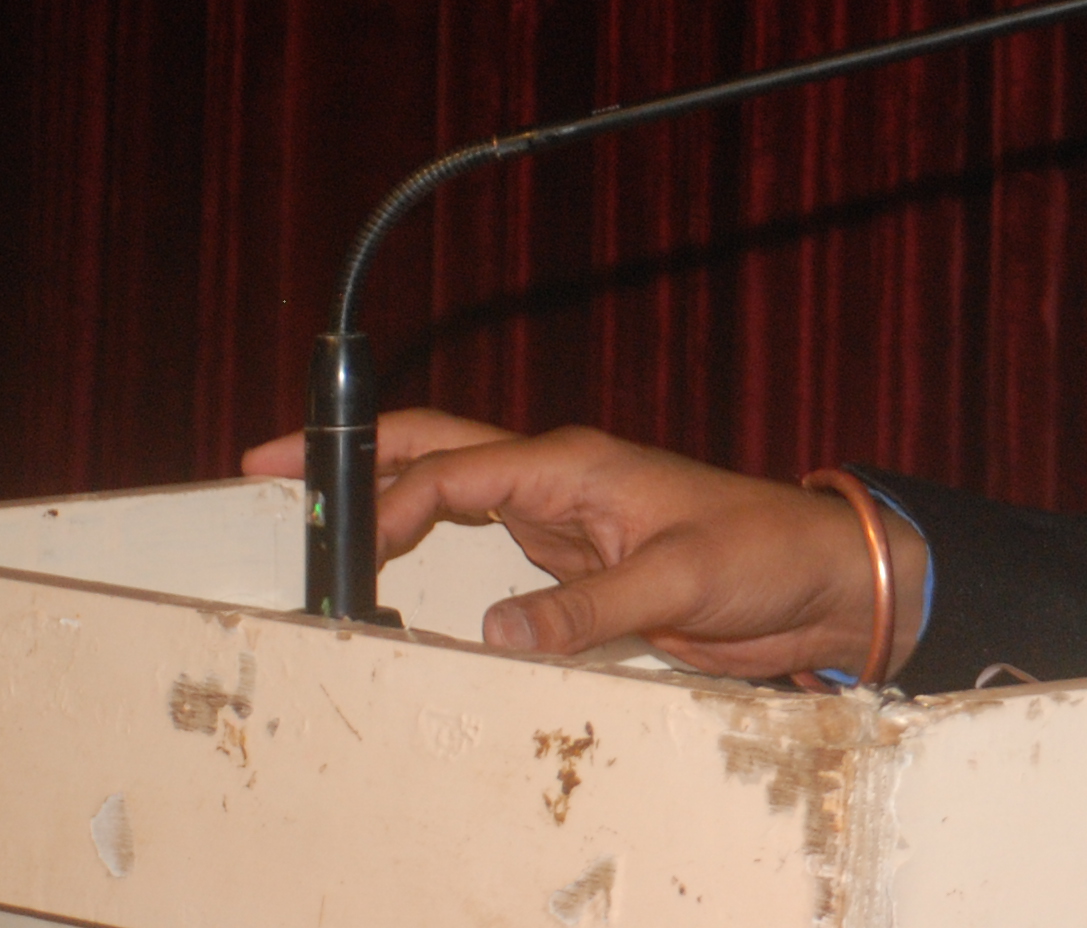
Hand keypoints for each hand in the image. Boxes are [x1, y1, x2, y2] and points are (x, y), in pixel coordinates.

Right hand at [238, 409, 910, 680]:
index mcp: (574, 464)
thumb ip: (587, 610)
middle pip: (436, 454)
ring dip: (385, 509)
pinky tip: (398, 583)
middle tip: (269, 463)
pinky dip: (432, 564)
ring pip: (451, 502)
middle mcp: (558, 485)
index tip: (340, 542)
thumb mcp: (677, 580)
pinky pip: (487, 559)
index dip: (387, 500)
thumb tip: (497, 632)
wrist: (818, 582)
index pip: (455, 469)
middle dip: (354, 455)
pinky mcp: (574, 570)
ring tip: (311, 524)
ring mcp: (561, 525)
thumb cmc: (765, 552)